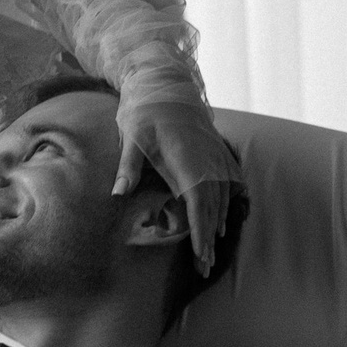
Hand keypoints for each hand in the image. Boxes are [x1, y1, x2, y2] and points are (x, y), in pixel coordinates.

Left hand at [116, 100, 242, 273]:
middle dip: (209, 238)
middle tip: (204, 267)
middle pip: (213, 205)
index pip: (199, 200)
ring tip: (211, 252)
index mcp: (187, 156)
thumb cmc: (144, 108)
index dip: (201, 229)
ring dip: (217, 224)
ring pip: (222, 196)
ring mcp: (215, 154)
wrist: (165, 78)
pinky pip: (228, 182)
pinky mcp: (216, 150)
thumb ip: (128, 166)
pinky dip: (227, 203)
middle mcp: (207, 158)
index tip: (201, 253)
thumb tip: (118, 193)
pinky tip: (223, 220)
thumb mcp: (131, 135)